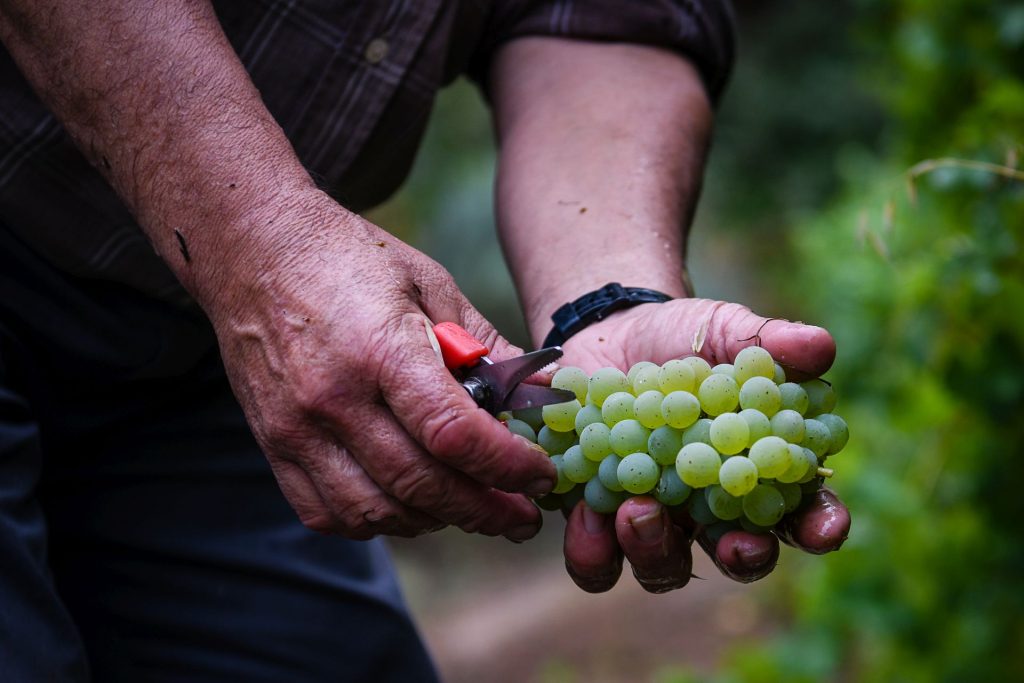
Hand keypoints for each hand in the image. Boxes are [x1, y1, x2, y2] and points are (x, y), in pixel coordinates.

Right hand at [209, 196, 554, 540]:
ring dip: (435, 520)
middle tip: (522, 516)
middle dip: (486, 510)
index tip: (541, 476)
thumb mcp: (430, 285)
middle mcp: (333, 398)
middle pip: (421, 484)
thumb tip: (541, 391)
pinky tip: (410, 505)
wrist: (257, 250)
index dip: (507, 466)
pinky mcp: (272, 446)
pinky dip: (378, 521)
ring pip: (376, 511)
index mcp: (381, 349)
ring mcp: (296, 429)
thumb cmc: (352, 260)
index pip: (453, 433)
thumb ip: (486, 346)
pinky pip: (328, 514)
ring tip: (471, 508)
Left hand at [555, 297, 850, 591]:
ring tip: (635, 509)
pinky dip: (588, 545)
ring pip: (663, 568)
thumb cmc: (681, 337)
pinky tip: (580, 508)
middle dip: (741, 557)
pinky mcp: (597, 519)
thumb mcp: (722, 329)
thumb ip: (766, 342)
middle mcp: (711, 511)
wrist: (607, 333)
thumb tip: (818, 345)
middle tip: (732, 542)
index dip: (820, 526)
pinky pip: (594, 558)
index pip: (804, 513)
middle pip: (739, 557)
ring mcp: (654, 520)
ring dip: (654, 550)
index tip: (824, 530)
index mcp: (758, 472)